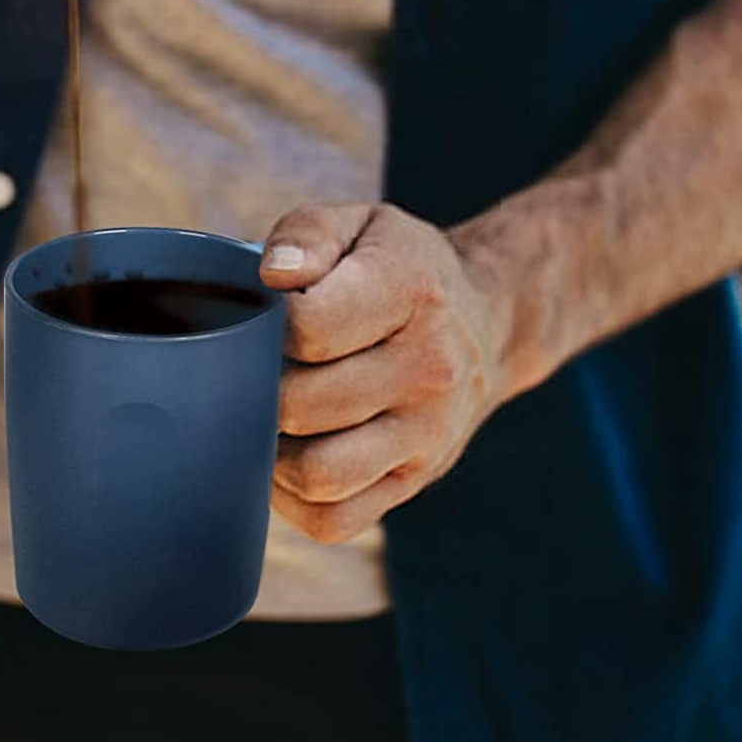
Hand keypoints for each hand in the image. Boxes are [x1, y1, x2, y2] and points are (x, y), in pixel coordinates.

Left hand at [258, 202, 514, 543]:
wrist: (488, 320)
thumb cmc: (398, 265)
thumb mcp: (359, 222)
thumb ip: (307, 233)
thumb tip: (273, 276)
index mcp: (410, 293)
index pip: (309, 327)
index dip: (267, 321)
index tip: (270, 313)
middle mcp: (429, 369)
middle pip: (302, 404)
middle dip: (258, 385)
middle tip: (253, 367)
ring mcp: (427, 434)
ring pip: (319, 474)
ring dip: (270, 449)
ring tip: (264, 412)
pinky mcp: (417, 480)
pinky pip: (334, 520)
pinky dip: (292, 499)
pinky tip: (284, 455)